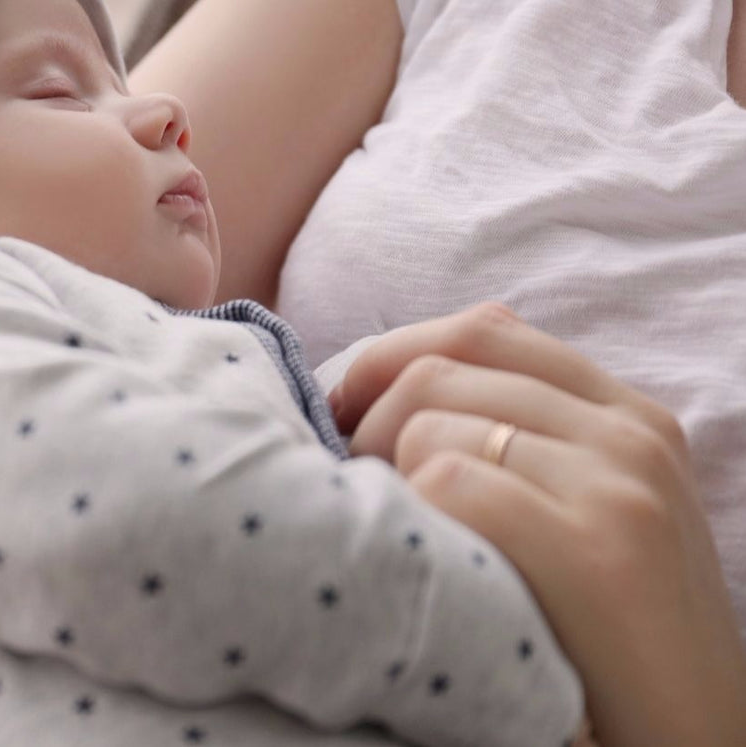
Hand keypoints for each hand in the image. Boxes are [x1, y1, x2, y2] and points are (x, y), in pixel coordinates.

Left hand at [328, 303, 745, 746]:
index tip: (345, 409)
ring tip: (397, 533)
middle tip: (345, 476)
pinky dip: (411, 516)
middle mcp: (629, 435)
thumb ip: (519, 437)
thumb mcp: (585, 508)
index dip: (391, 356)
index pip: (484, 329)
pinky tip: (428, 561)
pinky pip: (447, 481)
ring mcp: (618, 487)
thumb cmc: (604, 631)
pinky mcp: (595, 550)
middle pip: (439, 367)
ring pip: (429, 422)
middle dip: (365, 416)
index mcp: (629, 415)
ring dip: (381, 476)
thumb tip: (378, 390)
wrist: (690, 739)